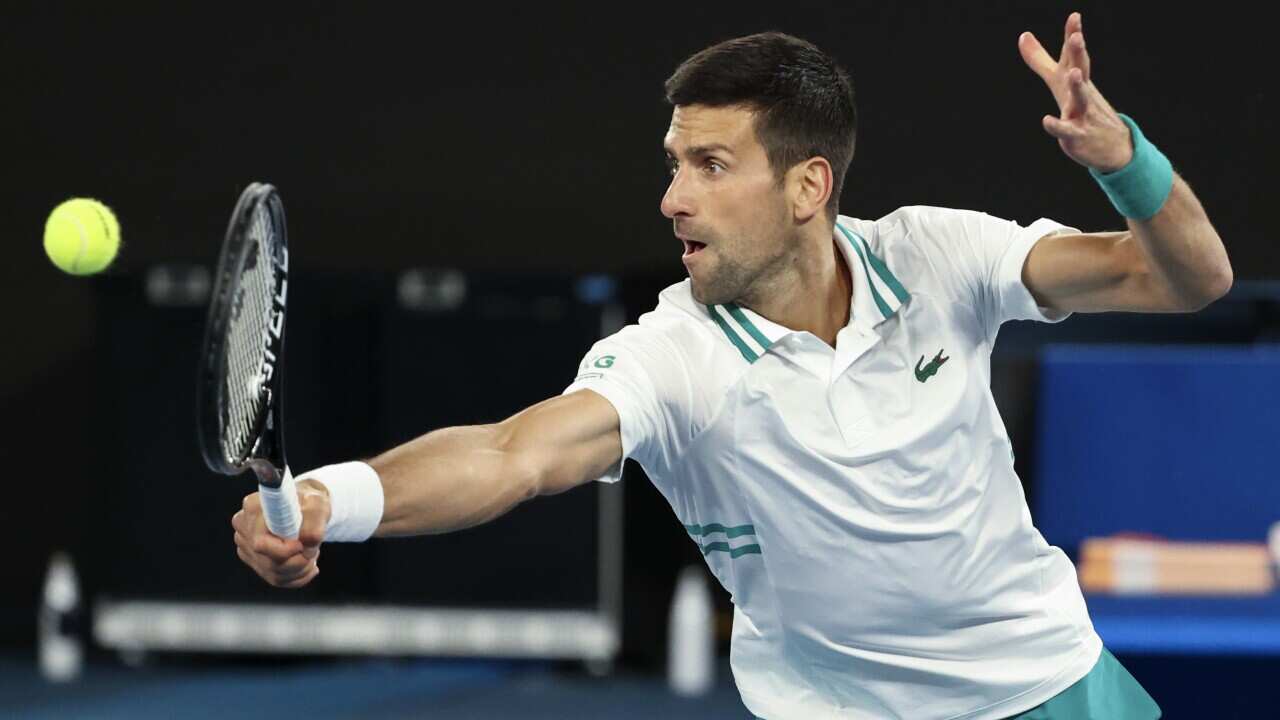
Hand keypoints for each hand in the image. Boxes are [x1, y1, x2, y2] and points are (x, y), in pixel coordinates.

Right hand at [231, 479, 330, 587]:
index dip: (285, 551)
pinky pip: (275, 578)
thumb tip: (307, 547)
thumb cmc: (309, 501)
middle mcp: (243, 526)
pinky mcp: (253, 558)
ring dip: (299, 570)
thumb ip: (314, 523)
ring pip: (272, 573)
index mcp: (254, 508)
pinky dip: (296, 576)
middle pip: (267, 562)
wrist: (305, 506)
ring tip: (311, 554)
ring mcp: (245, 544)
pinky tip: (307, 565)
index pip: (260, 543)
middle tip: (313, 552)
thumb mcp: (318, 504)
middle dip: (298, 563)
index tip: (302, 545)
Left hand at [1019, 12, 1131, 172]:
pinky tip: (1046, 120)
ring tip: (1073, 73)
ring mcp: (1081, 113)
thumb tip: (1023, 35)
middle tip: (1076, 36)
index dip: (1073, 35)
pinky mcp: (1077, 134)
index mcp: (1075, 77)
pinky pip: (1066, 130)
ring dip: (1077, 86)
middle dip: (1078, 53)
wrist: (1111, 143)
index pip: (1074, 54)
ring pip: (1080, 98)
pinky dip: (1057, 125)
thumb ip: (1040, 59)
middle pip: (1080, 69)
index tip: (1074, 16)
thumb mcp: (1057, 80)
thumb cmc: (1080, 106)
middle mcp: (1080, 92)